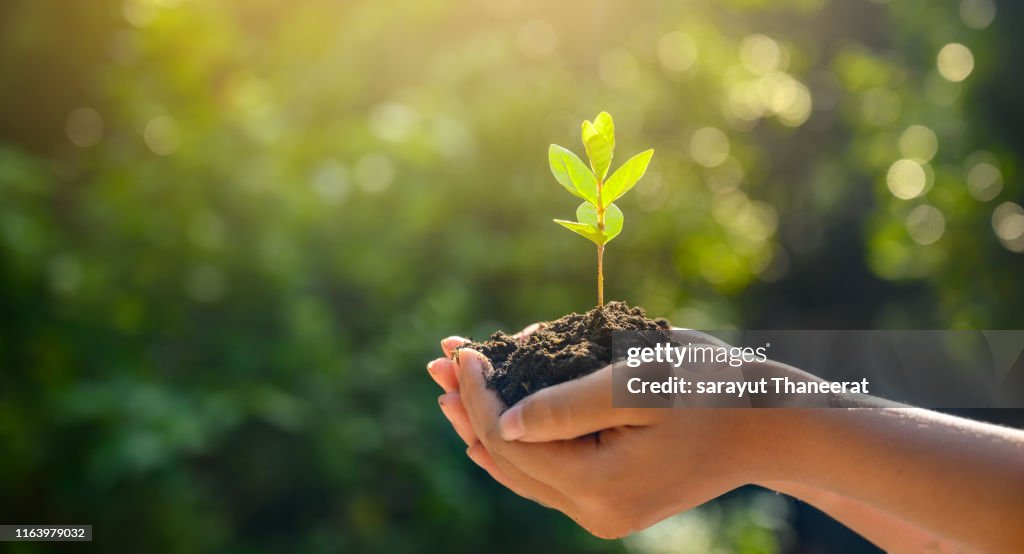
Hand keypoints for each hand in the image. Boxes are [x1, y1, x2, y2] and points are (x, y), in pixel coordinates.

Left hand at [427, 330, 781, 537]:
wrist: (770, 425)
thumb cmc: (709, 388)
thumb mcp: (636, 382)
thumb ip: (565, 404)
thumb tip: (503, 420)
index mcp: (599, 485)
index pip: (509, 440)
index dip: (477, 393)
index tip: (461, 349)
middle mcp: (595, 511)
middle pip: (507, 460)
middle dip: (469, 408)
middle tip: (437, 364)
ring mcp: (603, 511)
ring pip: (523, 471)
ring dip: (486, 425)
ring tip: (453, 389)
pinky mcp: (612, 500)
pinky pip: (548, 474)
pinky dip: (519, 441)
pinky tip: (496, 420)